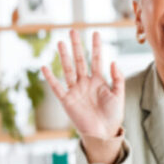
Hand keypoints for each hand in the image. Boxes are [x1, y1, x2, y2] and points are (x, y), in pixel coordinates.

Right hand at [43, 30, 125, 158]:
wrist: (104, 133)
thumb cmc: (113, 115)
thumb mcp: (119, 95)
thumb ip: (118, 78)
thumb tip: (113, 61)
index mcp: (99, 80)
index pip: (96, 59)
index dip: (96, 46)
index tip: (95, 33)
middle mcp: (85, 82)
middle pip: (79, 60)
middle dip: (76, 45)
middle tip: (73, 30)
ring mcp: (75, 90)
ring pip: (68, 69)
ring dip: (64, 56)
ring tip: (60, 42)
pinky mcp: (67, 100)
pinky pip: (57, 87)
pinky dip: (50, 78)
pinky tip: (44, 67)